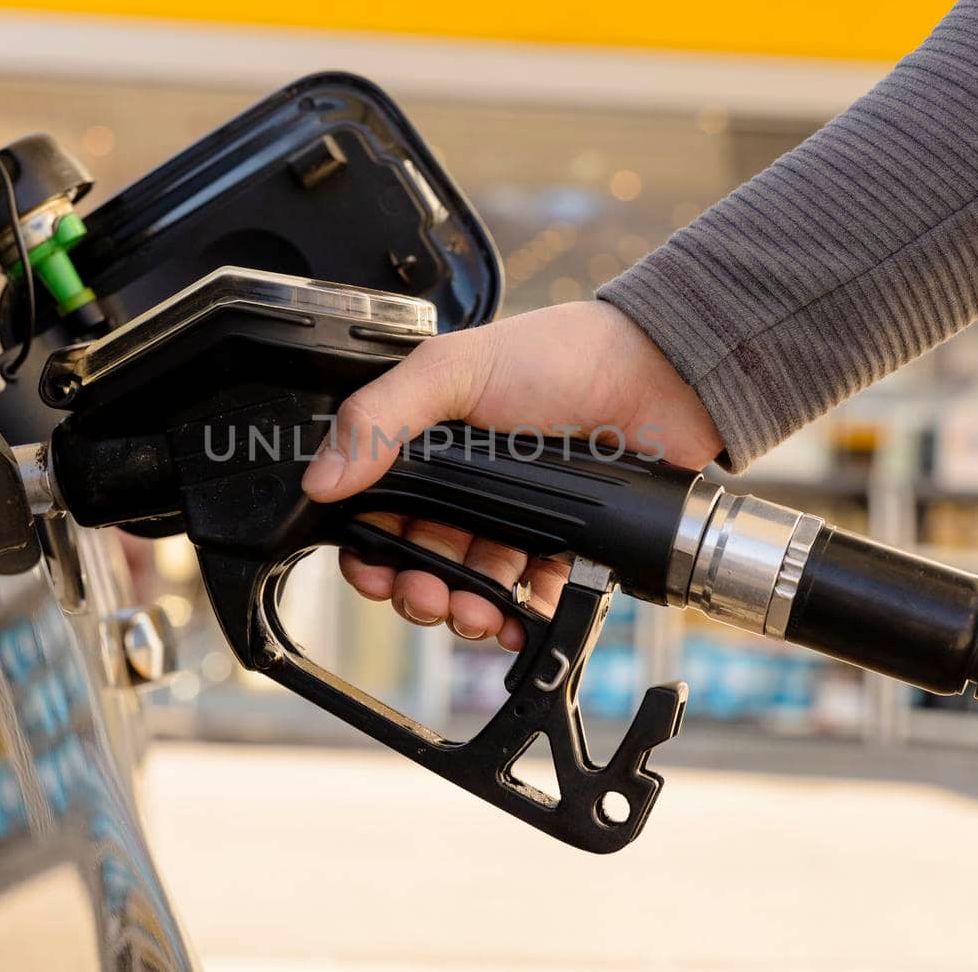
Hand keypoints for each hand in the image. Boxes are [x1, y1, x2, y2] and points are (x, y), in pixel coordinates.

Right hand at [301, 300, 721, 646]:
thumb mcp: (451, 370)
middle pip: (422, 560)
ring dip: (464, 609)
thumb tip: (320, 478)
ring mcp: (515, 520)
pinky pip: (531, 597)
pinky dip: (519, 617)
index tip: (371, 572)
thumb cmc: (557, 356)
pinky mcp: (562, 545)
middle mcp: (466, 488)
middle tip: (425, 596)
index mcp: (428, 447)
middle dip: (417, 589)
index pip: (379, 513)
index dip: (369, 550)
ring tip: (472, 612)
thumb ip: (380, 418)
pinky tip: (513, 622)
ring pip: (472, 585)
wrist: (656, 374)